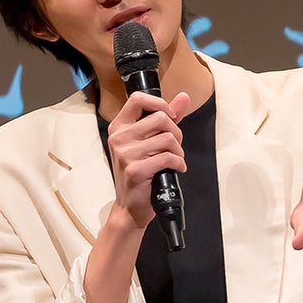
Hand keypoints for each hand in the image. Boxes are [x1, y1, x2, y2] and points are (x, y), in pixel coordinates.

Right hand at [104, 90, 190, 229]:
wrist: (131, 205)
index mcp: (119, 127)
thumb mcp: (149, 141)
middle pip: (161, 118)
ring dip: (178, 151)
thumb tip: (183, 97)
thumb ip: (166, 117)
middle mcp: (119, 138)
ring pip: (168, 138)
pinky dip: (179, 163)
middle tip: (174, 146)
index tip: (169, 116)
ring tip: (173, 159)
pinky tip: (175, 169)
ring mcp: (125, 154)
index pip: (138, 99)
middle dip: (176, 132)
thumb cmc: (140, 172)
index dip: (160, 104)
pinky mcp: (136, 169)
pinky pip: (168, 157)